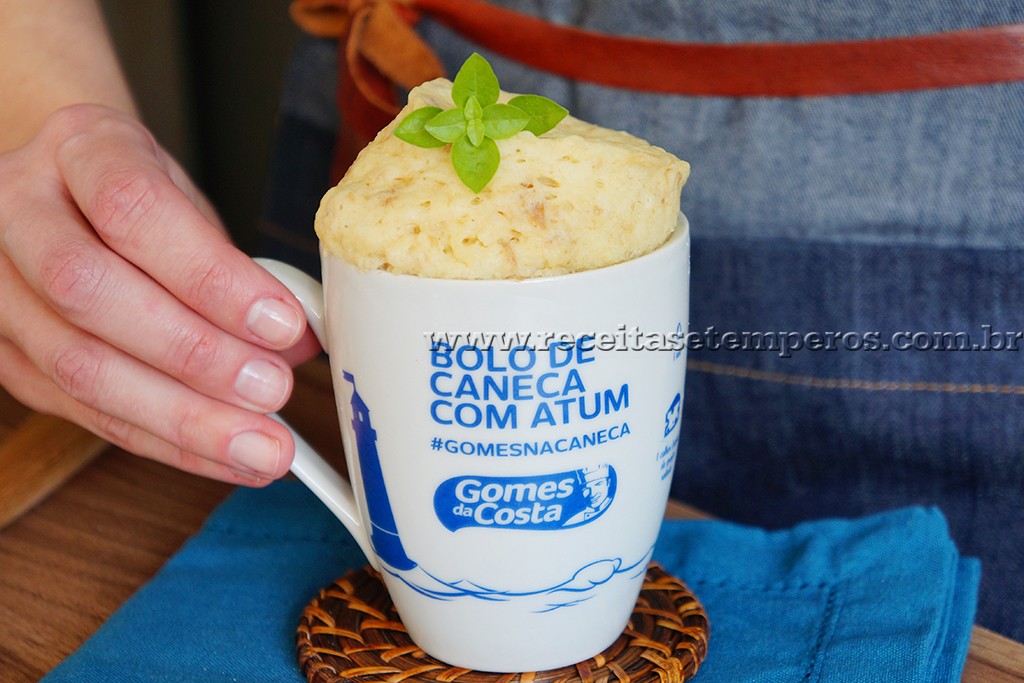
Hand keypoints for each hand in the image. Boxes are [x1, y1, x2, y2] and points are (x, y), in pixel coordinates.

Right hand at [0, 104, 320, 483]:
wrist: (61, 194)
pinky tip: (222, 455)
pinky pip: (80, 411)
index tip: (282, 323)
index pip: (135, 209)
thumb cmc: (136, 196)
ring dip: (182, 417)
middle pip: (90, 291)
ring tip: (259, 445)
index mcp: (78, 148)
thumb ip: (234, 265)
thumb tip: (300, 341)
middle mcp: (14, 208)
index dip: (212, 276)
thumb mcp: (188, 203)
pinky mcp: (0, 352)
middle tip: (272, 391)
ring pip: (77, 365)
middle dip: (195, 355)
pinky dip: (162, 441)